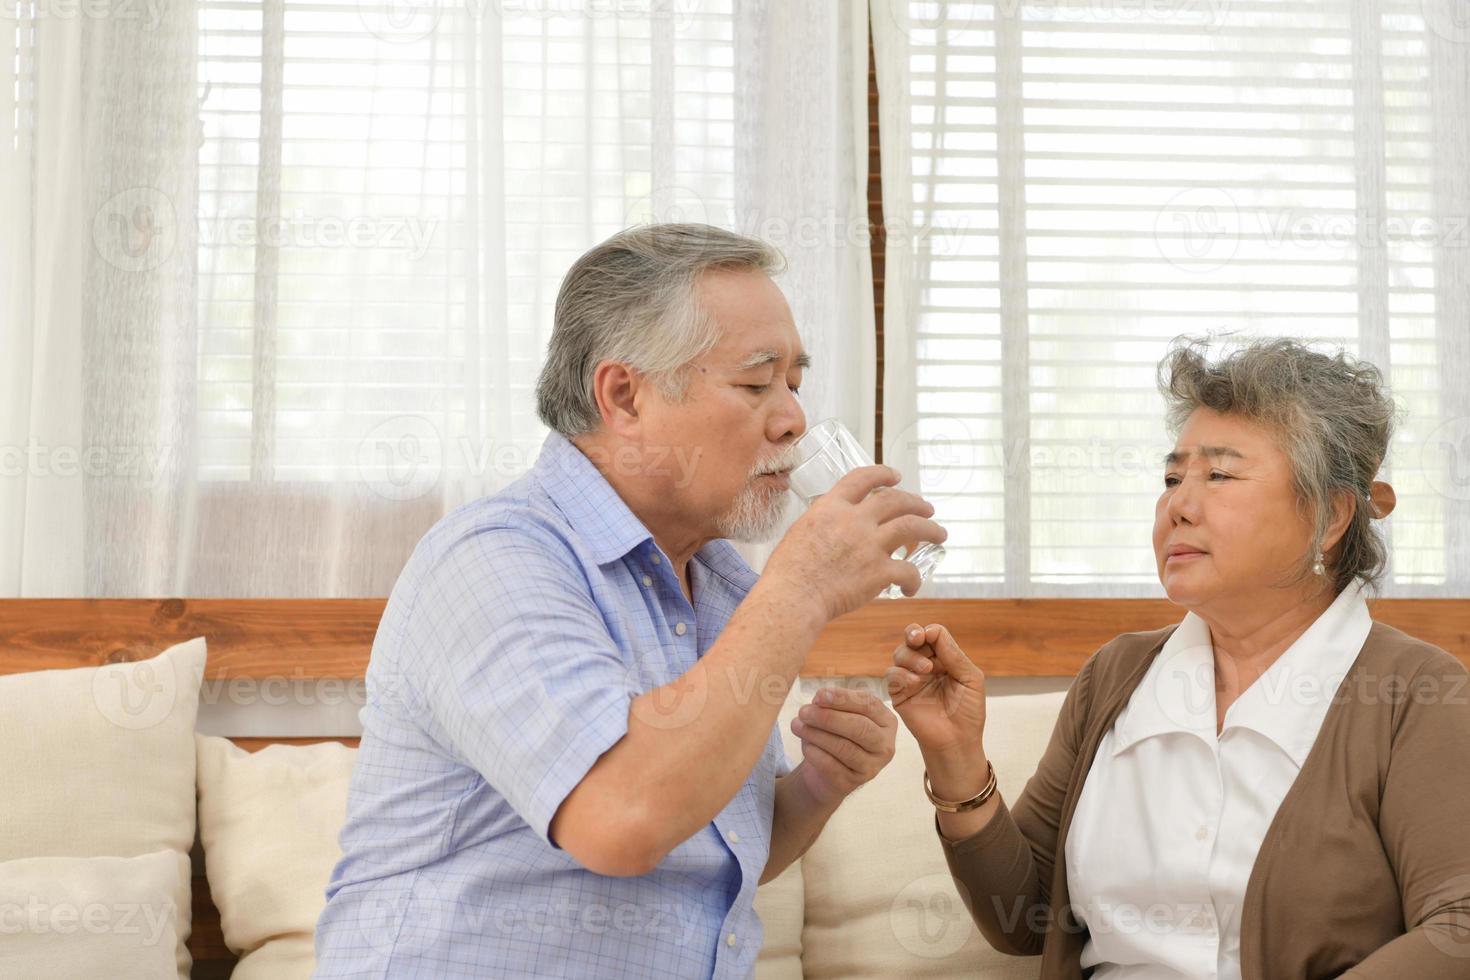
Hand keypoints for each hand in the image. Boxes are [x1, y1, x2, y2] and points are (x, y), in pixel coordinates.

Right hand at [764, 465, 947, 621]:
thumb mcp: (799, 532)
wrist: (792, 597)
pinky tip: (912, 587)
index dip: (883, 474)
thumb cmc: (787, 573)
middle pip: (895, 500)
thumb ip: (821, 525)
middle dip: (916, 502)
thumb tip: (830, 528)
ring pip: (912, 527)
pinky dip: (914, 579)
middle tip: (927, 508)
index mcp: (831, 507)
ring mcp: (870, 545)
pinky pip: (908, 571)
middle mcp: (854, 520)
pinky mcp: (879, 572)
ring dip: (931, 530)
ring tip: (940, 534)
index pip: (862, 478)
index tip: (895, 476)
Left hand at [789, 687, 897, 806]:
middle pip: (860, 727)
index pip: (870, 705)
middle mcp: (884, 745)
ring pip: (844, 748)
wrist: (828, 773)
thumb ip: (834, 705)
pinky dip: (814, 752)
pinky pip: (831, 766)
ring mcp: (871, 767)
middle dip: (829, 717)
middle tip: (804, 711)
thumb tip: (819, 699)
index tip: (819, 695)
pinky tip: (805, 745)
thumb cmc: (836, 735)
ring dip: (816, 734)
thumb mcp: (839, 715)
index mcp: (886, 722)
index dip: (844, 698)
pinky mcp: (854, 782)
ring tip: (796, 725)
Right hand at [885, 623, 987, 784]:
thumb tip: (933, 630)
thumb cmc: (968, 711)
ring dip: (910, 656)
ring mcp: (910, 678)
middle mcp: (925, 665)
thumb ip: (953, 654)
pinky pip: (891, 675)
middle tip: (918, 638)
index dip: (930, 632)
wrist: (957, 741)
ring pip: (899, 654)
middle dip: (913, 634)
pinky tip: (915, 682)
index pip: (932, 635)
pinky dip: (901, 674)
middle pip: (912, 639)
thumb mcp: (970, 678)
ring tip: (925, 669)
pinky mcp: (898, 694)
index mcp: (944, 659)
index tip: (931, 636)